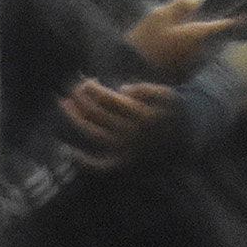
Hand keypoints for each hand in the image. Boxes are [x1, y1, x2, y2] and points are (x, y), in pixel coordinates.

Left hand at [59, 78, 175, 166]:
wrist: (182, 135)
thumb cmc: (168, 109)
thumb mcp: (165, 94)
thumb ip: (146, 90)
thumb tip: (123, 90)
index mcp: (141, 116)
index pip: (109, 100)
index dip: (94, 90)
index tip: (87, 81)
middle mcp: (131, 134)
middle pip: (99, 115)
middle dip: (82, 100)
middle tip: (73, 88)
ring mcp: (125, 149)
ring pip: (95, 134)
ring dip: (76, 119)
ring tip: (64, 103)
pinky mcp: (122, 161)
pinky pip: (101, 164)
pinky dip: (85, 161)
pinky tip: (69, 150)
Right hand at [124, 0, 238, 77]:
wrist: (130, 67)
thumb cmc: (146, 38)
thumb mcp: (160, 15)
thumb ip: (181, 6)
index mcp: (197, 34)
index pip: (223, 25)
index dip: (236, 19)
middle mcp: (201, 50)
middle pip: (217, 38)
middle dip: (221, 30)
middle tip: (227, 20)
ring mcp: (194, 61)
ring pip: (207, 47)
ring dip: (209, 40)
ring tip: (206, 31)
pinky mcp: (184, 69)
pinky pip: (197, 55)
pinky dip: (197, 48)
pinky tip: (188, 43)